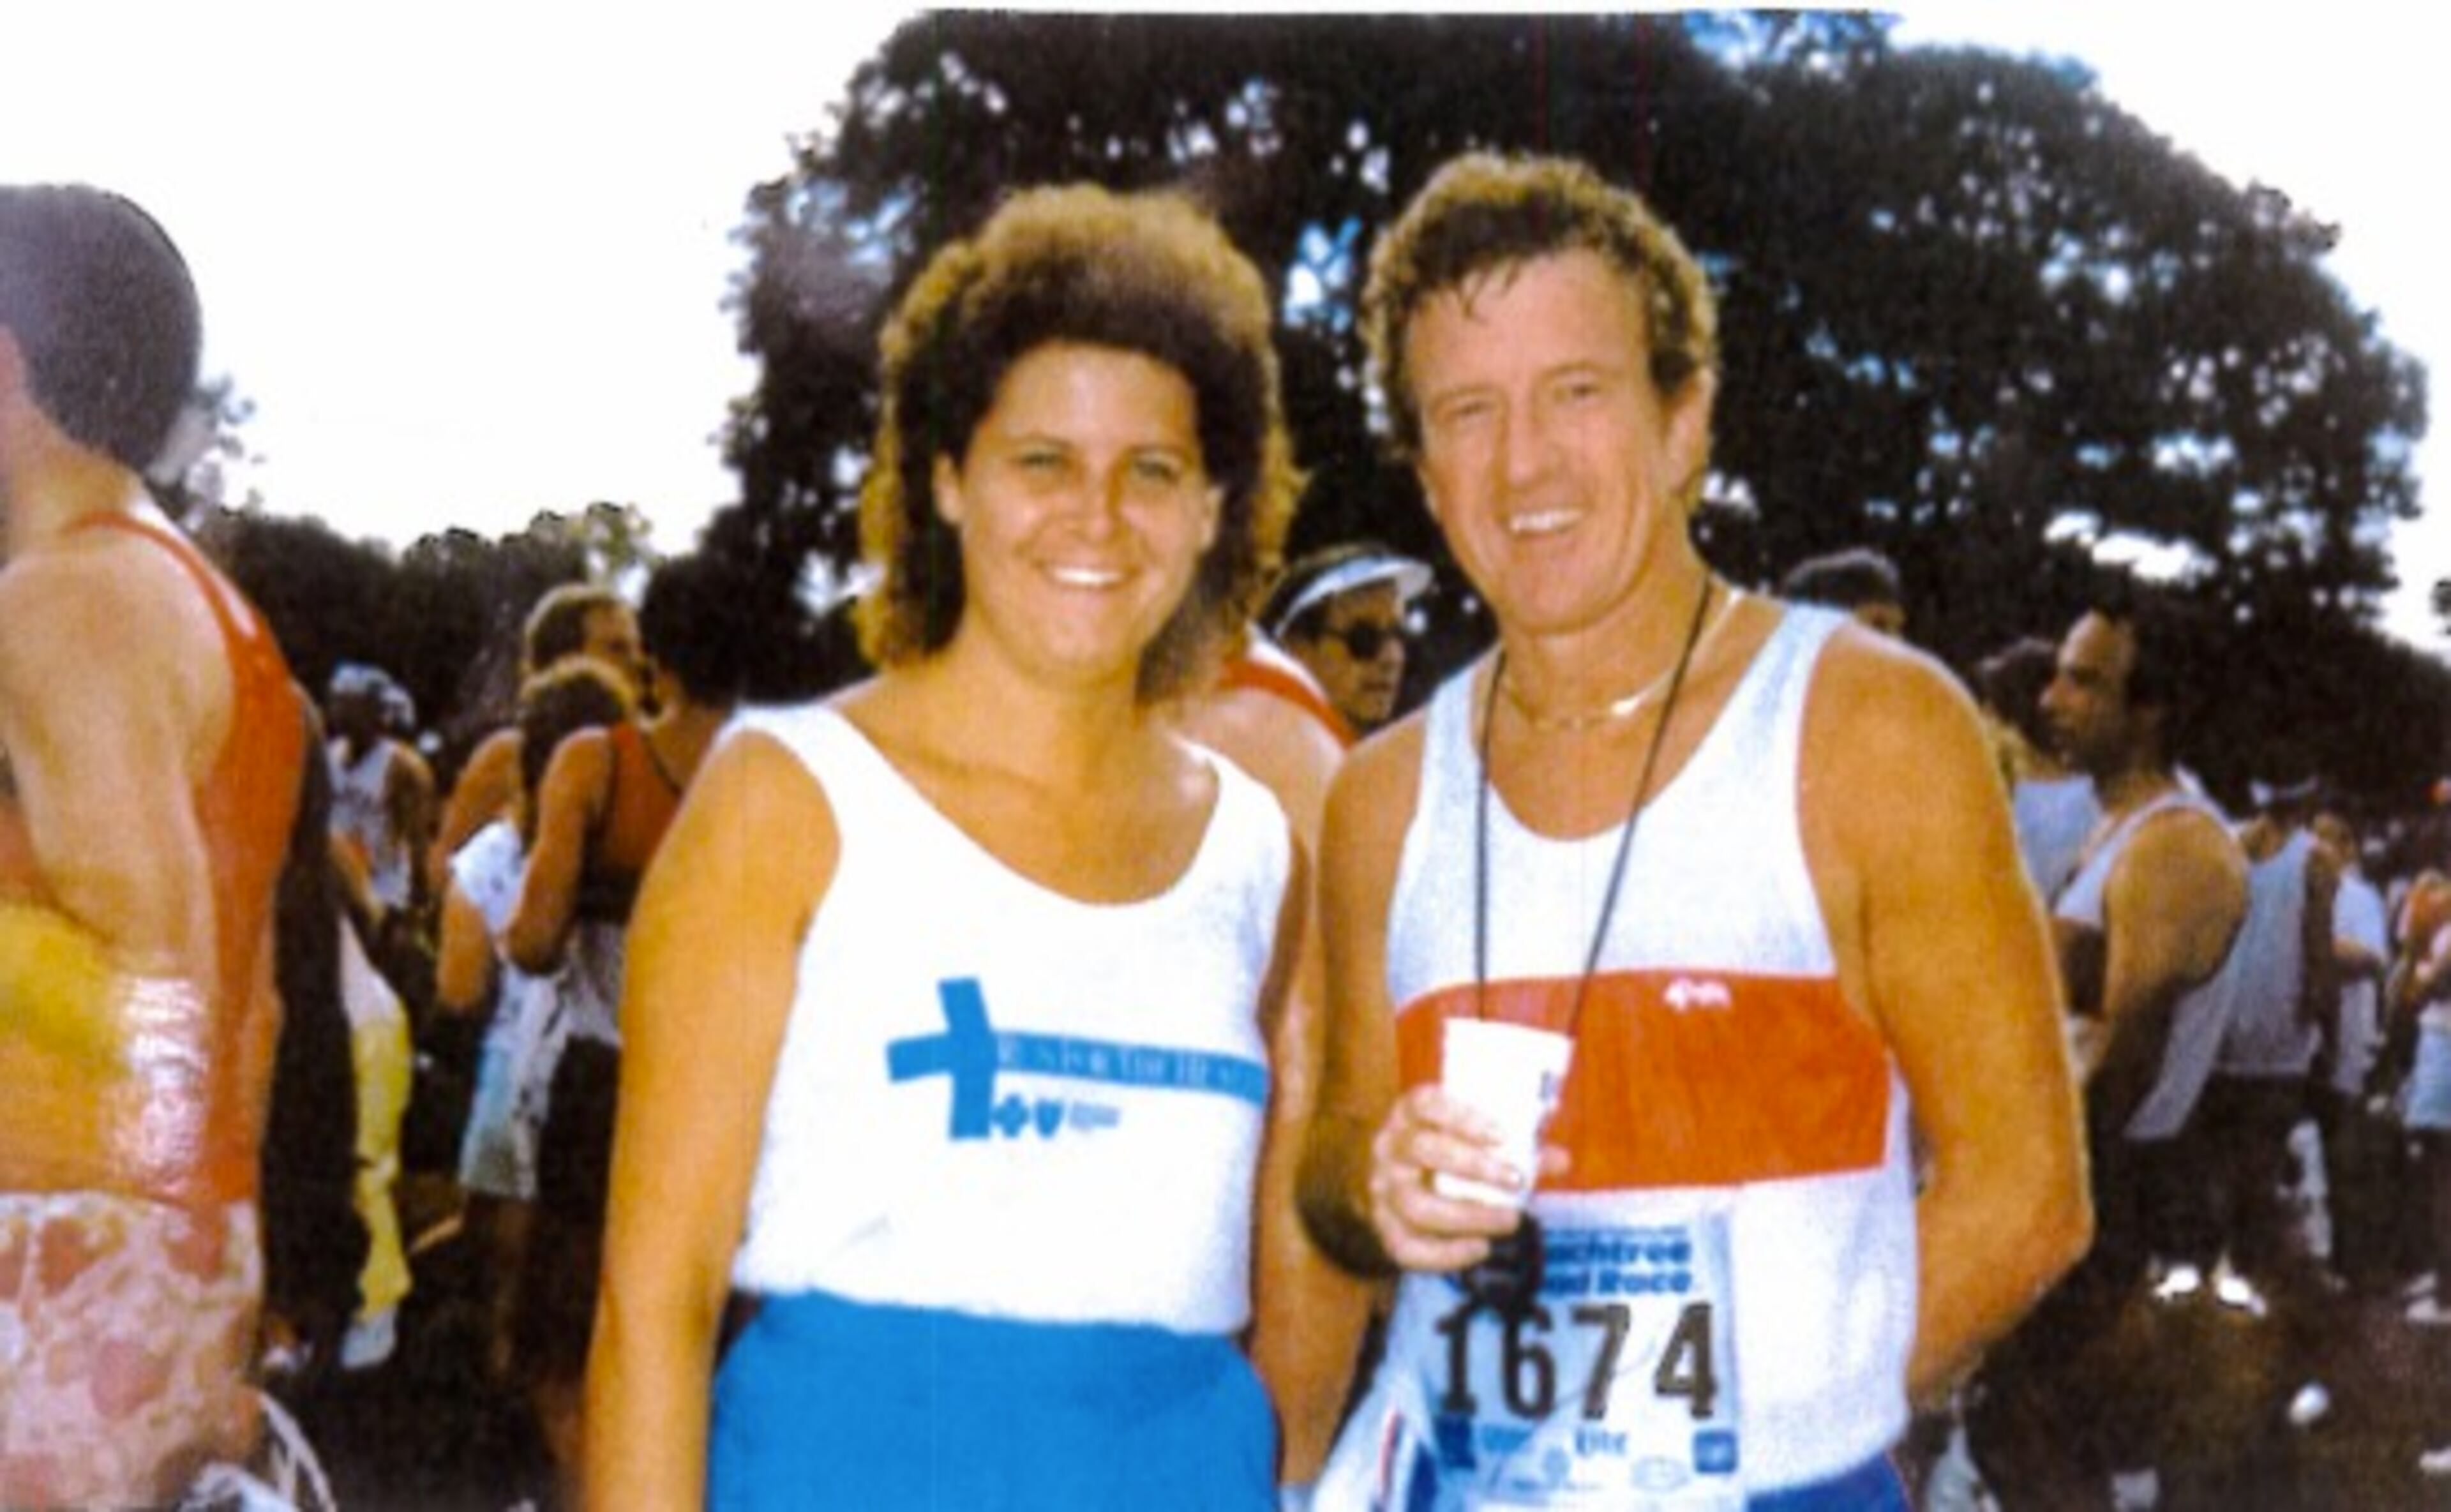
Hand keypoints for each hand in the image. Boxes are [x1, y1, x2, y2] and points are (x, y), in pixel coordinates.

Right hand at [1365, 1083, 1563, 1272]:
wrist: (1390, 1181)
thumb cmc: (1443, 1152)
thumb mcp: (1469, 1138)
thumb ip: (1515, 1146)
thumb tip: (1561, 1159)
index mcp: (1409, 1114)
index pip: (1425, 1103)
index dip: (1462, 1117)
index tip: (1502, 1136)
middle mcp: (1389, 1147)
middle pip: (1423, 1150)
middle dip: (1473, 1167)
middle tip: (1516, 1181)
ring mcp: (1382, 1189)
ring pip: (1417, 1205)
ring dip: (1468, 1216)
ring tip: (1510, 1221)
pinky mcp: (1383, 1227)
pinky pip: (1406, 1247)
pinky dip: (1446, 1254)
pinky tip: (1481, 1248)